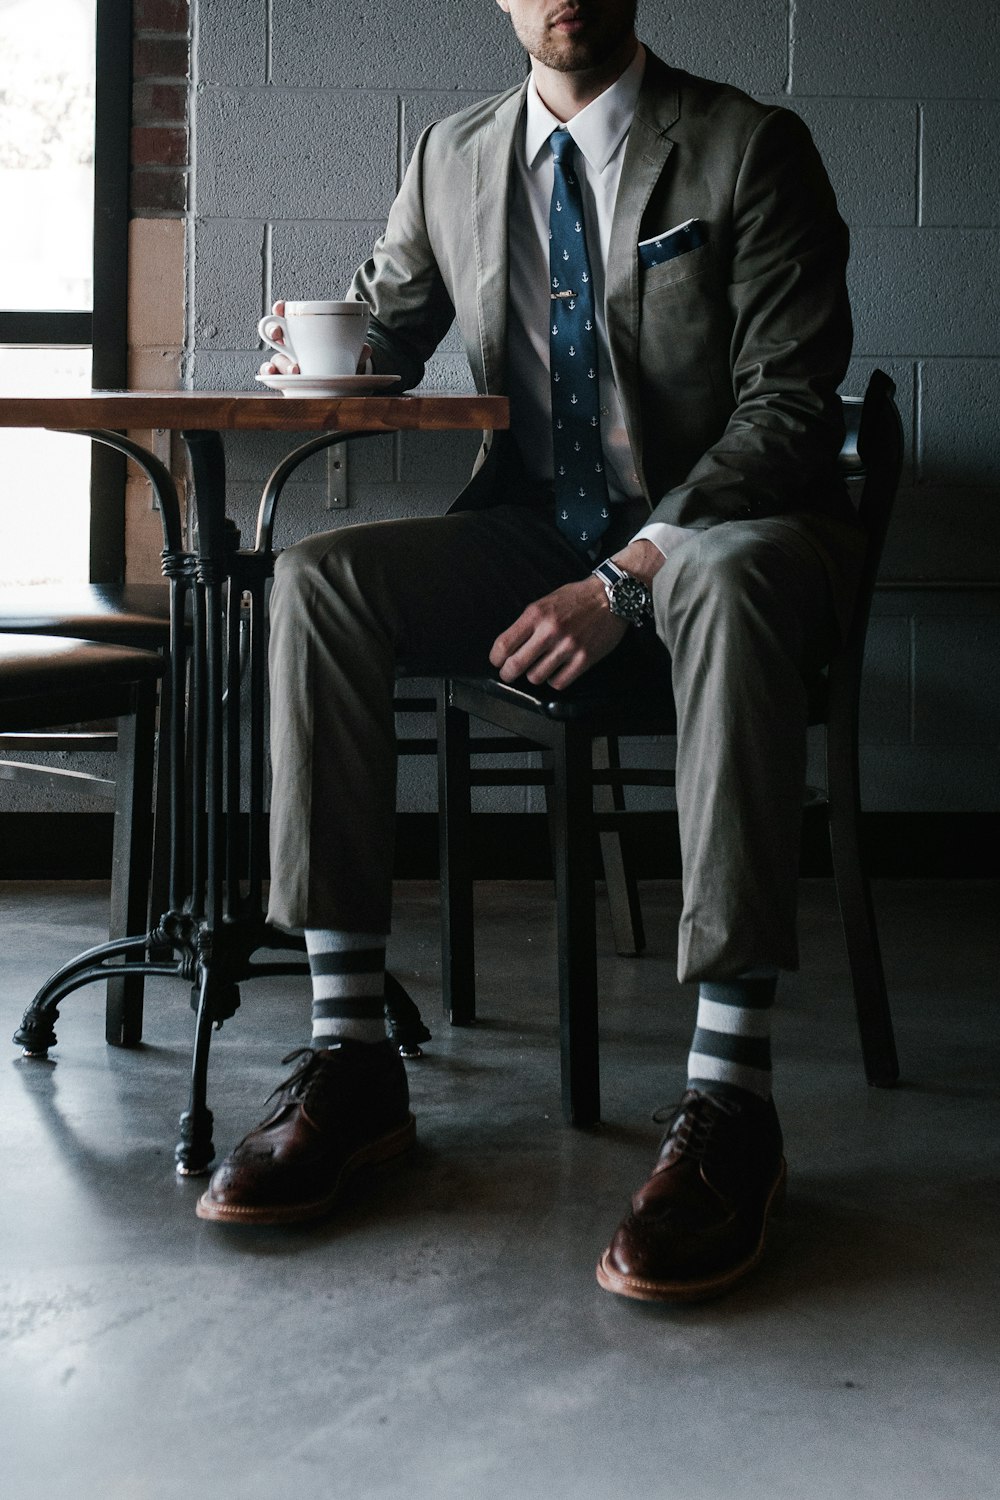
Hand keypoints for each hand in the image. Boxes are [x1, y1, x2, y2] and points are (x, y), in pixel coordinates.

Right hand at [258, 299, 373, 375]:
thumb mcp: (349, 349)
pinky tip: (275, 378)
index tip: (281, 307)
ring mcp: (287, 362)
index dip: (280, 309)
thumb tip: (366, 349)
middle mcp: (290, 344)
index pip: (285, 314)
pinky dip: (272, 377)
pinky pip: (274, 378)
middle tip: (281, 334)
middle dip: (274, 331)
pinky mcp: (287, 380)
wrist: (340, 377)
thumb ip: (357, 349)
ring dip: (280, 363)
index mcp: (302, 329)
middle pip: (275, 334)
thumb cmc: (339, 356)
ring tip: (295, 369)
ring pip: (275, 358)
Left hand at [489, 575, 627, 690]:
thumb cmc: (577, 598)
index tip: (497, 661)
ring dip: (534, 675)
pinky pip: (559, 682)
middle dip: (508, 673)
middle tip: (509, 674)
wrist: (610, 596)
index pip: (504, 644)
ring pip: (536, 677)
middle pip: (516, 665)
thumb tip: (510, 647)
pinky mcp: (584, 659)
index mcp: (536, 614)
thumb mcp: (546, 602)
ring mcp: (568, 646)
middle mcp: (550, 631)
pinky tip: (556, 671)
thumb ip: (528, 623)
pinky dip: (554, 680)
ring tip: (539, 668)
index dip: (496, 658)